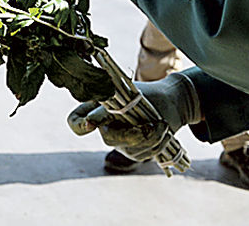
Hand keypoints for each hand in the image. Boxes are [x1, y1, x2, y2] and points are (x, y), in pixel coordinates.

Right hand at [67, 74, 201, 162]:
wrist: (172, 104)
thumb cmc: (148, 95)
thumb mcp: (132, 95)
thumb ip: (111, 106)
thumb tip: (90, 120)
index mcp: (98, 109)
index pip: (76, 120)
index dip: (78, 124)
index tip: (90, 124)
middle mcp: (105, 128)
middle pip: (110, 138)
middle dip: (134, 134)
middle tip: (154, 125)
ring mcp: (119, 143)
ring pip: (131, 149)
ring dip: (153, 137)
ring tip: (164, 124)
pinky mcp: (134, 153)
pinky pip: (144, 154)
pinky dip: (158, 143)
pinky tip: (165, 134)